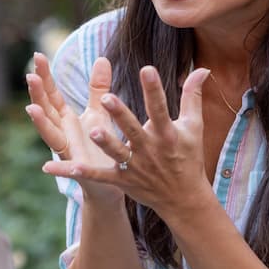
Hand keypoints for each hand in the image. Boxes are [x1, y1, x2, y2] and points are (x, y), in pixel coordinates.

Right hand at [25, 54, 123, 204]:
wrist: (108, 180)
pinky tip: (45, 167)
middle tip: (30, 76)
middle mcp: (62, 133)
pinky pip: (66, 170)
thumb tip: (101, 58)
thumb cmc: (100, 145)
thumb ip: (97, 88)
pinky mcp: (78, 171)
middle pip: (46, 111)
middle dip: (37, 94)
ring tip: (31, 110)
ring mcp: (67, 152)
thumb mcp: (99, 112)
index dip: (44, 76)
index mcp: (66, 118)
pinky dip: (57, 169)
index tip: (38, 56)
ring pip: (50, 136)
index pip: (52, 94)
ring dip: (40, 124)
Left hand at [41, 65, 213, 218]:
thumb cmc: (188, 156)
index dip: (154, 89)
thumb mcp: (193, 126)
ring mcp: (136, 166)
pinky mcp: (123, 180)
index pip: (160, 108)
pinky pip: (101, 176)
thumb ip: (193, 96)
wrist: (184, 199)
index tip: (147, 69)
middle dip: (121, 115)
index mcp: (167, 134)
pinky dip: (84, 172)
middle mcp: (150, 149)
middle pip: (134, 129)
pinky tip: (66, 166)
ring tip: (92, 132)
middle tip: (107, 98)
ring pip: (117, 153)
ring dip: (105, 143)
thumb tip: (202, 69)